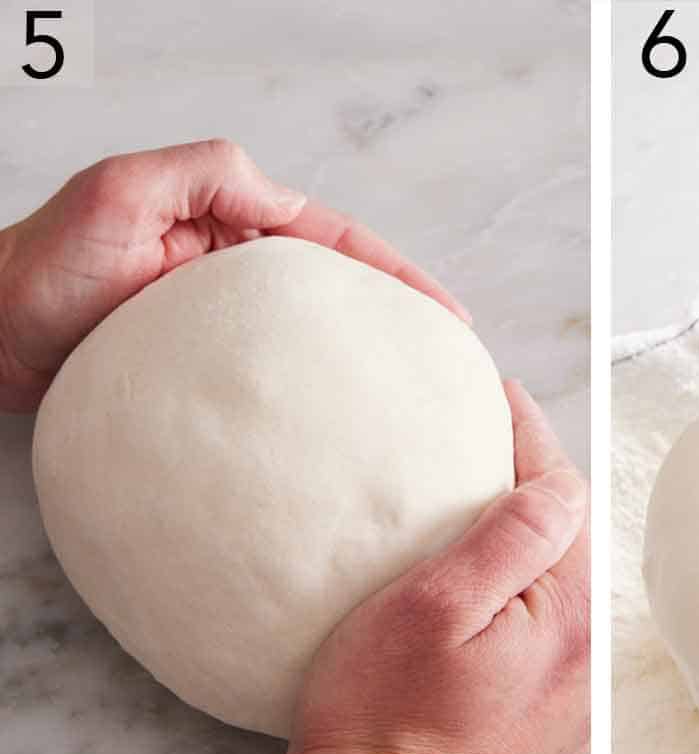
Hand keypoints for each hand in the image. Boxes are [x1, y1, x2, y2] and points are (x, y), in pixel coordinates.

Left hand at [0, 139, 466, 412]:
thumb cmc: (42, 265)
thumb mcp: (121, 191)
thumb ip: (205, 172)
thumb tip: (286, 199)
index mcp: (232, 223)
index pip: (336, 243)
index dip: (398, 278)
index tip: (446, 317)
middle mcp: (236, 272)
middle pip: (339, 292)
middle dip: (398, 320)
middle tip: (450, 364)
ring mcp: (223, 327)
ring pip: (313, 341)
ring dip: (364, 365)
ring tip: (415, 400)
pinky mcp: (205, 371)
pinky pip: (274, 382)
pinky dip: (314, 402)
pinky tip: (337, 430)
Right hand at [207, 381, 588, 753]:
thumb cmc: (380, 726)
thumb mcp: (432, 610)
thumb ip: (511, 538)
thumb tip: (563, 481)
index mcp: (572, 618)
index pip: (562, 493)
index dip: (528, 434)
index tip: (498, 392)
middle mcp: (591, 656)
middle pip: (574, 532)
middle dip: (535, 474)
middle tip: (489, 430)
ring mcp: (577, 692)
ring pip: (565, 574)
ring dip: (530, 526)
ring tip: (486, 486)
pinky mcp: (554, 715)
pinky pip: (554, 618)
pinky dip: (527, 578)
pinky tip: (492, 569)